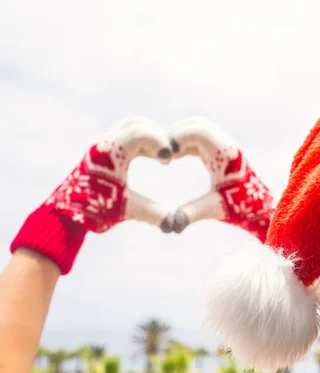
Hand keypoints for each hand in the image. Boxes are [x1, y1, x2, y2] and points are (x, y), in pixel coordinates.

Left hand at [11, 116, 174, 272]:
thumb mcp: (126, 210)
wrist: (64, 213)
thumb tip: (175, 221)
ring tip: (163, 157)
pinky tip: (154, 159)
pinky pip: (128, 137)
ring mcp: (104, 146)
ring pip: (132, 128)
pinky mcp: (104, 153)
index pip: (140, 132)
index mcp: (110, 153)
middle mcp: (105, 144)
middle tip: (169, 154)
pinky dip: (144, 143)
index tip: (169, 158)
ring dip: (150, 137)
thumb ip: (153, 212)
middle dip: (157, 135)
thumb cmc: (93, 210)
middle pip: (137, 124)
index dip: (160, 140)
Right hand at [166, 117, 273, 241]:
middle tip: (161, 153)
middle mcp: (226, 145)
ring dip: (180, 137)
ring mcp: (224, 147)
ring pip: (198, 128)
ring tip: (166, 156)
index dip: (179, 136)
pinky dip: (185, 143)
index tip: (164, 154)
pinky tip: (173, 159)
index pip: (200, 130)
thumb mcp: (214, 209)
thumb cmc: (243, 208)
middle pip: (198, 124)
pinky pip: (200, 138)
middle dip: (176, 133)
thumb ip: (191, 213)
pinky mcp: (221, 152)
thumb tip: (169, 224)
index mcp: (226, 153)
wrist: (262, 208)